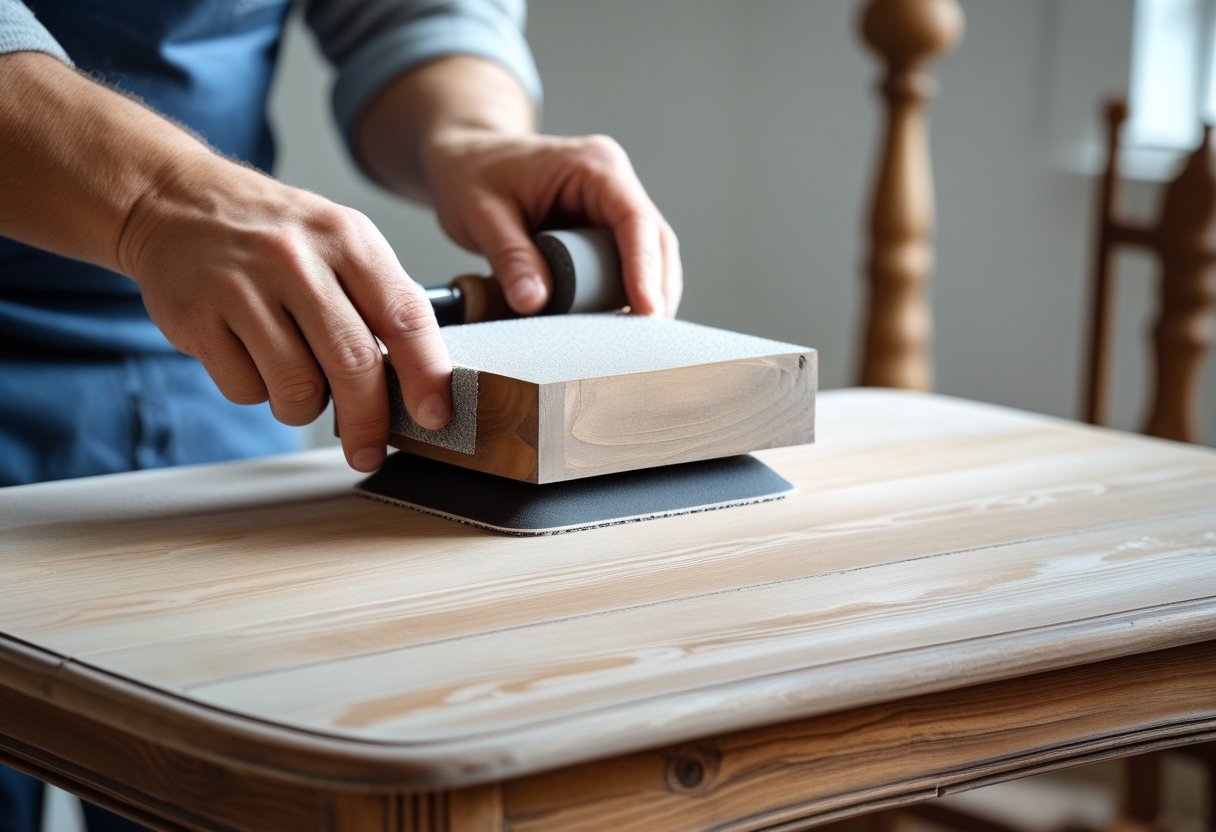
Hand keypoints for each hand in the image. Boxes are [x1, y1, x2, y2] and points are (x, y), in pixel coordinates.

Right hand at [117, 153, 450, 472]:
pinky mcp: (194, 316)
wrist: (172, 200)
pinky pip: (246, 389)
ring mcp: (241, 286)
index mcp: (347, 239)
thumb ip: (380, 301)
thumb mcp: (338, 241)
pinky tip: (250, 357)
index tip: (436, 417)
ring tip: (296, 380)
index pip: (404, 316)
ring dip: (303, 406)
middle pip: (353, 364)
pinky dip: (256, 391)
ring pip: (297, 388)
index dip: (427, 375)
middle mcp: (296, 258)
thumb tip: (421, 382)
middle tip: (368, 450)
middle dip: (368, 421)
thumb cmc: (272, 233)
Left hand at [420, 128, 681, 317]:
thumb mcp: (480, 213)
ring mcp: (612, 207)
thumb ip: (509, 257)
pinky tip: (616, 326)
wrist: (465, 158)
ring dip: (644, 297)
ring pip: (649, 258)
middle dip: (654, 291)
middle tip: (644, 342)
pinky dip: (624, 296)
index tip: (647, 311)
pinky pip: (627, 266)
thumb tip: (534, 303)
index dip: (645, 268)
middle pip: (656, 243)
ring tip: (633, 342)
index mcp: (593, 166)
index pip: (635, 220)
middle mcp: (613, 183)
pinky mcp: (603, 231)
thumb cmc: (472, 173)